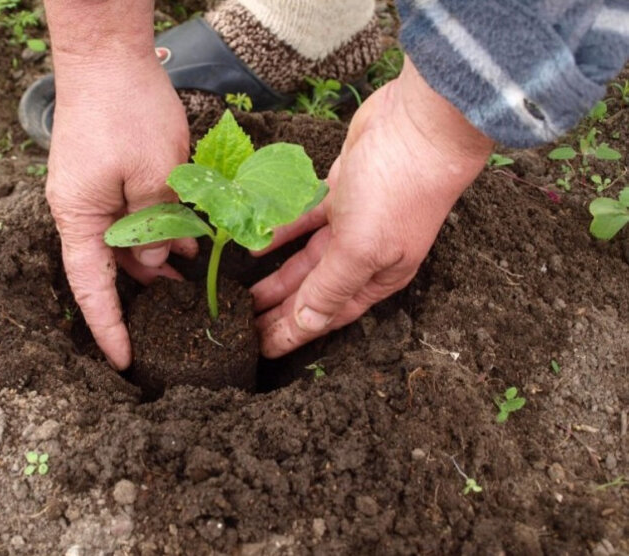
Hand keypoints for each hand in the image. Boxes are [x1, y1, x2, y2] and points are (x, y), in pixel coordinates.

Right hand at [46, 54, 194, 369]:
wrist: (106, 55)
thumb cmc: (126, 111)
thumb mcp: (153, 176)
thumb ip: (155, 226)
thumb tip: (156, 262)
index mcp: (79, 217)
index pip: (91, 289)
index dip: (108, 328)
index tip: (124, 362)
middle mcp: (79, 211)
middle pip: (109, 268)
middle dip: (143, 294)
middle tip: (178, 318)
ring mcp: (91, 192)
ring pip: (125, 242)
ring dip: (157, 260)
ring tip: (193, 279)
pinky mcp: (106, 176)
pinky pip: (131, 216)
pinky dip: (158, 231)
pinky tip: (188, 240)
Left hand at [251, 58, 492, 357]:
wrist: (420, 124)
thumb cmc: (397, 190)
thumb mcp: (361, 247)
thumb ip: (330, 286)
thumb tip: (307, 325)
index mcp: (377, 276)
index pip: (328, 315)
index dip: (294, 333)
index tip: (261, 350)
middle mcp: (365, 255)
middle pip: (313, 291)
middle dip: (279, 310)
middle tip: (241, 326)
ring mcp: (353, 222)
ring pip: (306, 259)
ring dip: (276, 276)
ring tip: (241, 295)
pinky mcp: (340, 191)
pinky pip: (302, 221)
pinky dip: (279, 232)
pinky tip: (253, 244)